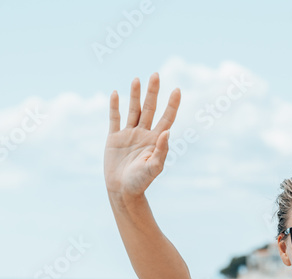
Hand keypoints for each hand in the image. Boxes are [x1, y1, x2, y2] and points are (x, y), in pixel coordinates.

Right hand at [105, 73, 180, 197]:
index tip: (177, 90)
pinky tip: (116, 94)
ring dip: (135, 95)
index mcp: (155, 140)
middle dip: (153, 92)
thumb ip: (162, 150)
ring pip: (133, 110)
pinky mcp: (114, 138)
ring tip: (137, 79)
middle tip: (156, 75)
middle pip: (150, 108)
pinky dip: (115, 106)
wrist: (122, 191)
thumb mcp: (154, 168)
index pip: (166, 118)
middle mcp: (144, 134)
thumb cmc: (140, 182)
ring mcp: (129, 135)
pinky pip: (115, 119)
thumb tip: (168, 131)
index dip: (172, 104)